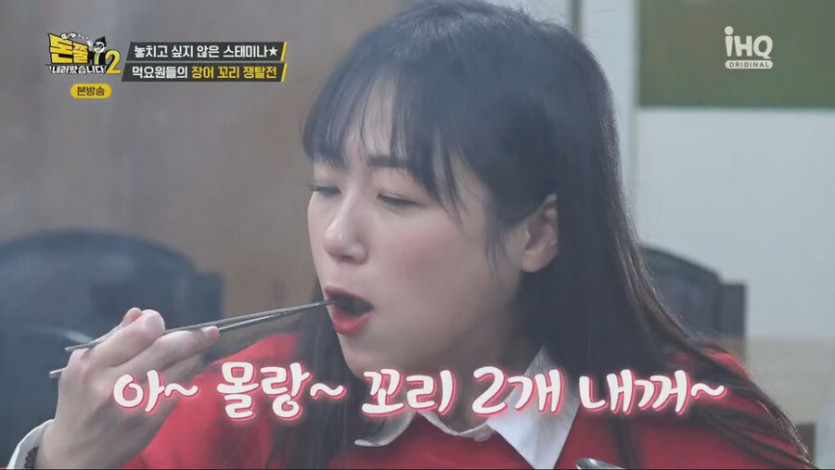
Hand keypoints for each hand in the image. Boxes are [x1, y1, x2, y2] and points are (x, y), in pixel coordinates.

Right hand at [37, 308, 219, 468]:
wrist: (77, 452)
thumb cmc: (81, 400)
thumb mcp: (83, 366)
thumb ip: (112, 338)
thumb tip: (139, 314)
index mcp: (93, 365)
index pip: (139, 333)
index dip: (154, 321)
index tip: (158, 321)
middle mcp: (113, 384)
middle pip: (164, 349)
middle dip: (191, 336)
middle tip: (209, 331)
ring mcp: (135, 404)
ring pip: (177, 369)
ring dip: (195, 354)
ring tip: (202, 346)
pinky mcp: (151, 420)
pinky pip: (178, 388)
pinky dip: (188, 374)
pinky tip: (191, 366)